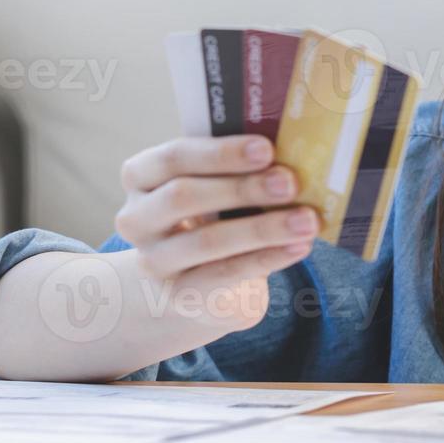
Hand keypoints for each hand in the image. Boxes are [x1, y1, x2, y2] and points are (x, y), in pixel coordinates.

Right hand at [114, 136, 318, 330]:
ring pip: (207, 241)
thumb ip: (240, 166)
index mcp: (142, 175)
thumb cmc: (216, 213)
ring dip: (263, 229)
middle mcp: (136, 217)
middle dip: (243, 188)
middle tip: (290, 182)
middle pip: (184, 196)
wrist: (199, 279)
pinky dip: (267, 258)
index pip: (174, 157)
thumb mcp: (218, 184)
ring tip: (307, 220)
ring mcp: (153, 260)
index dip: (221, 152)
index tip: (267, 148)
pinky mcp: (179, 293)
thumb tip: (293, 148)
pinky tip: (299, 247)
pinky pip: (225, 274)